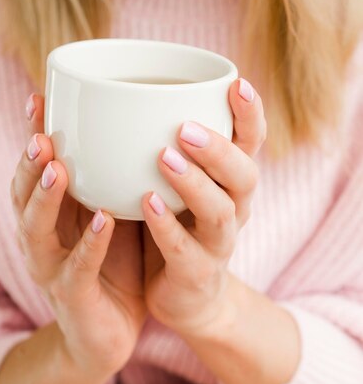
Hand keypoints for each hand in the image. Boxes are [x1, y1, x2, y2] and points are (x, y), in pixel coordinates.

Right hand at [11, 95, 145, 373]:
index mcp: (50, 218)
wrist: (106, 340)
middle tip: (39, 130)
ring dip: (45, 198)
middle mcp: (40, 241)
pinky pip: (78, 270)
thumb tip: (134, 134)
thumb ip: (109, 186)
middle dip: (28, 163)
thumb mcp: (110, 221)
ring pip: (36, 231)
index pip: (33, 171)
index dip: (32, 136)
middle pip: (22, 195)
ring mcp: (51, 271)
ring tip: (57, 167)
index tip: (38, 98)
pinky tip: (105, 219)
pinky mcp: (74, 299)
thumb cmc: (111, 272)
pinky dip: (90, 244)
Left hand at [142, 78, 265, 343]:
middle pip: (244, 176)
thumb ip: (171, 151)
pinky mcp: (196, 274)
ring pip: (219, 212)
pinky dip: (165, 226)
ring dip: (194, 183)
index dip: (250, 116)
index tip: (236, 83)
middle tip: (186, 127)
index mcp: (231, 185)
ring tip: (164, 157)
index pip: (251, 144)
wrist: (189, 300)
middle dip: (219, 149)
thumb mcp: (183, 189)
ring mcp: (218, 246)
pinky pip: (183, 250)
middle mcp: (234, 211)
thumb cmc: (180, 230)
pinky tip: (145, 202)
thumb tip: (133, 97)